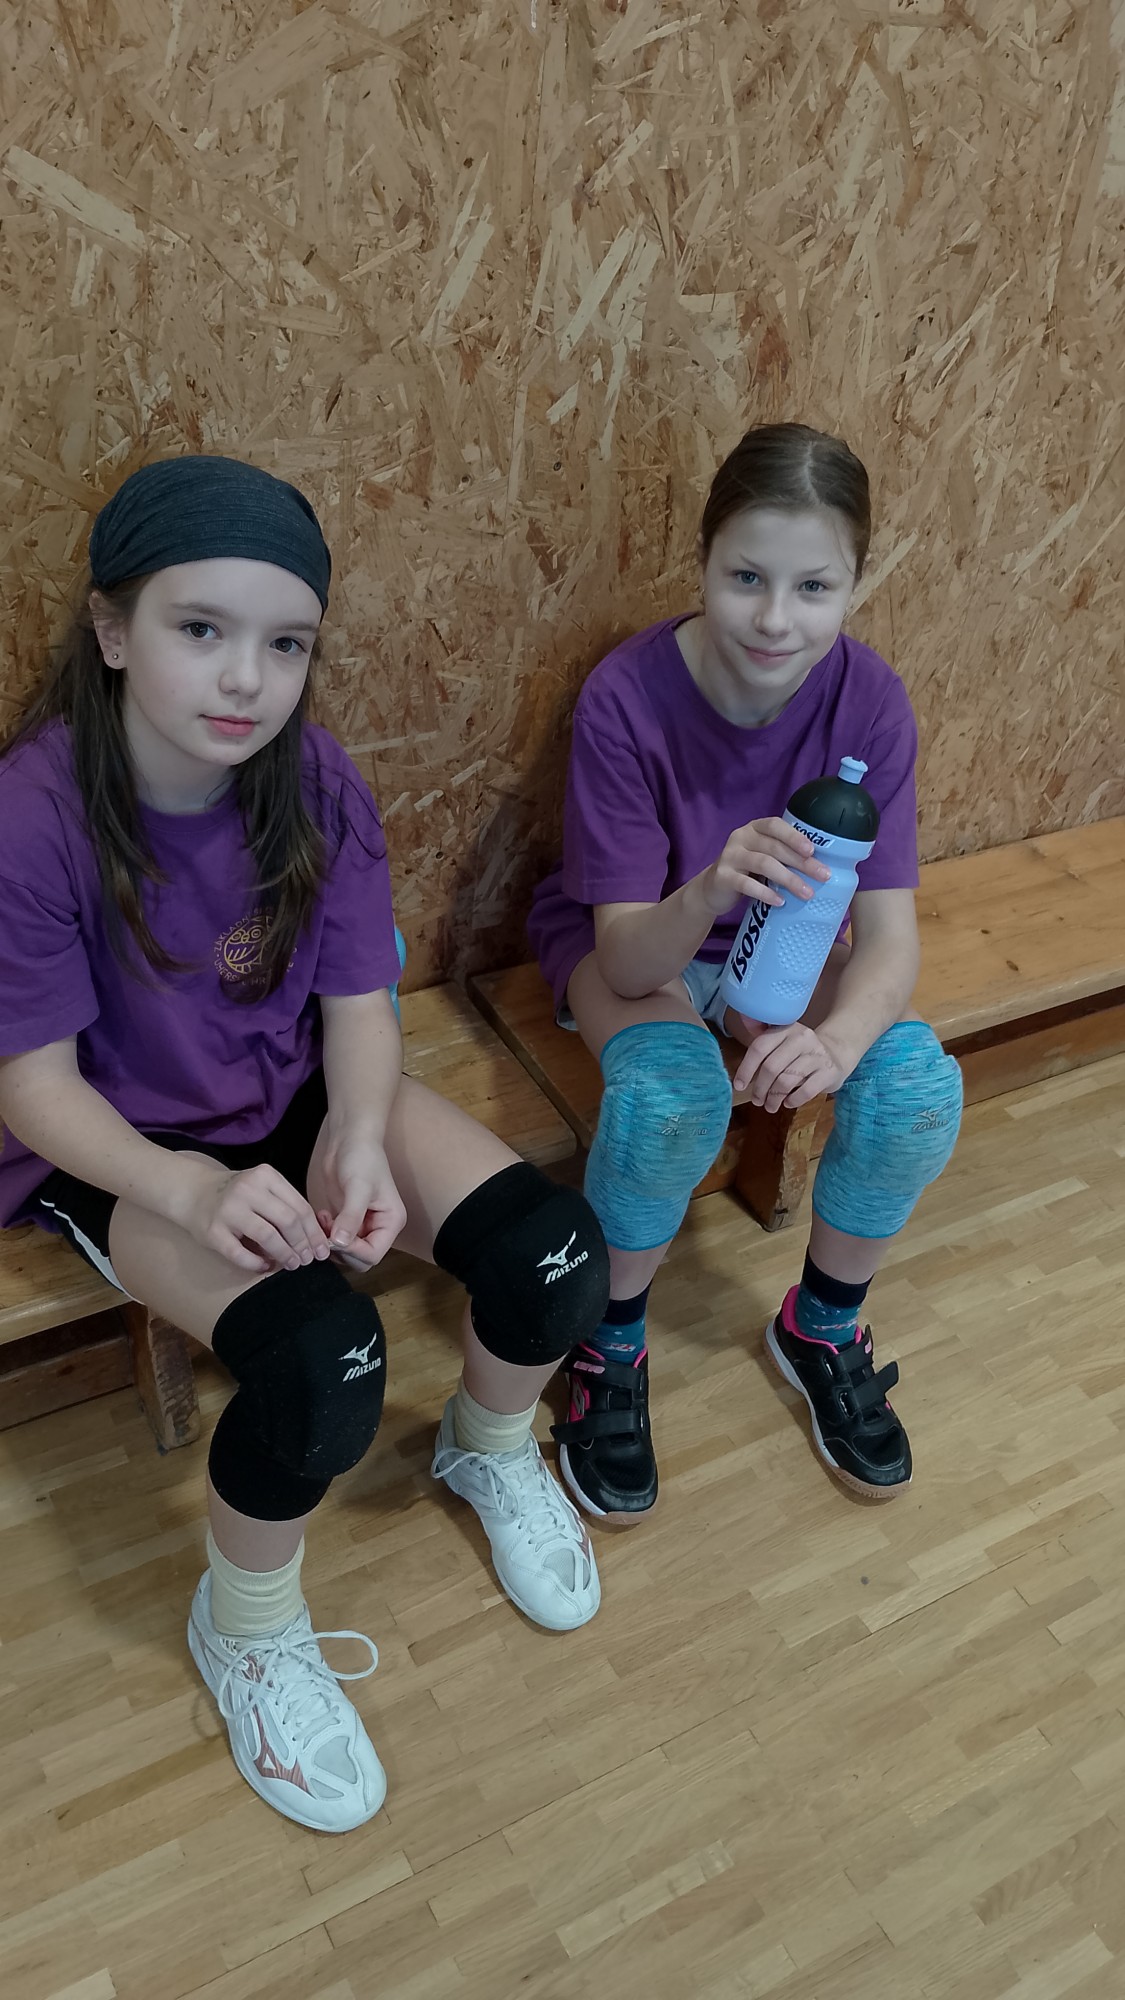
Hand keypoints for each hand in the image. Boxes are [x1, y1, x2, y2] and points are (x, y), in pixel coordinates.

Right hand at [173, 1157, 332, 1274]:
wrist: (193, 1192)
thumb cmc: (237, 1194)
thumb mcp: (262, 1188)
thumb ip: (285, 1205)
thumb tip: (315, 1238)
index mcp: (265, 1176)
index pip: (300, 1206)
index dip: (314, 1232)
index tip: (322, 1249)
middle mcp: (248, 1189)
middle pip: (288, 1221)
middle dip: (302, 1244)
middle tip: (307, 1260)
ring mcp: (229, 1209)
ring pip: (268, 1236)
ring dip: (284, 1254)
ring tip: (291, 1265)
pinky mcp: (213, 1231)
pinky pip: (240, 1254)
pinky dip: (257, 1263)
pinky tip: (265, 1266)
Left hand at [308, 1125, 406, 1269]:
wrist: (350, 1139)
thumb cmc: (361, 1157)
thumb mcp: (358, 1187)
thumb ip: (351, 1217)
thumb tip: (340, 1243)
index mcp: (391, 1222)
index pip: (373, 1255)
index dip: (352, 1251)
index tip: (334, 1236)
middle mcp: (379, 1227)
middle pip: (360, 1259)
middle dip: (340, 1249)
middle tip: (326, 1231)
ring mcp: (363, 1225)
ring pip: (346, 1252)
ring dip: (331, 1243)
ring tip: (324, 1220)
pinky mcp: (347, 1220)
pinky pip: (336, 1240)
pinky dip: (326, 1234)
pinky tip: (322, 1216)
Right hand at [697, 817, 829, 917]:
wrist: (713, 889)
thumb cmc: (747, 871)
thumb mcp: (763, 856)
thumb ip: (782, 854)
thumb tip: (820, 866)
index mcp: (754, 828)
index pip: (775, 826)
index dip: (794, 836)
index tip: (812, 850)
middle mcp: (740, 837)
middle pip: (774, 847)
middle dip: (801, 862)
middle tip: (822, 876)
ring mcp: (730, 856)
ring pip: (764, 864)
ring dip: (788, 879)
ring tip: (806, 893)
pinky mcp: (722, 876)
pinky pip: (747, 884)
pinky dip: (765, 893)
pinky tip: (780, 902)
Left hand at [732, 1019, 852, 1109]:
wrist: (836, 1054)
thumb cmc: (800, 1050)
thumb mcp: (782, 1038)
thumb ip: (762, 1032)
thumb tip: (744, 1017)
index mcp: (786, 1029)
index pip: (760, 1047)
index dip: (746, 1068)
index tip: (739, 1085)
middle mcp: (802, 1038)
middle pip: (771, 1067)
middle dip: (760, 1088)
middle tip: (757, 1101)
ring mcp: (817, 1055)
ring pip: (787, 1080)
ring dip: (774, 1097)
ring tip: (770, 1106)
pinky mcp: (829, 1072)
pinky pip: (806, 1090)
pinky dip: (793, 1100)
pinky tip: (788, 1102)